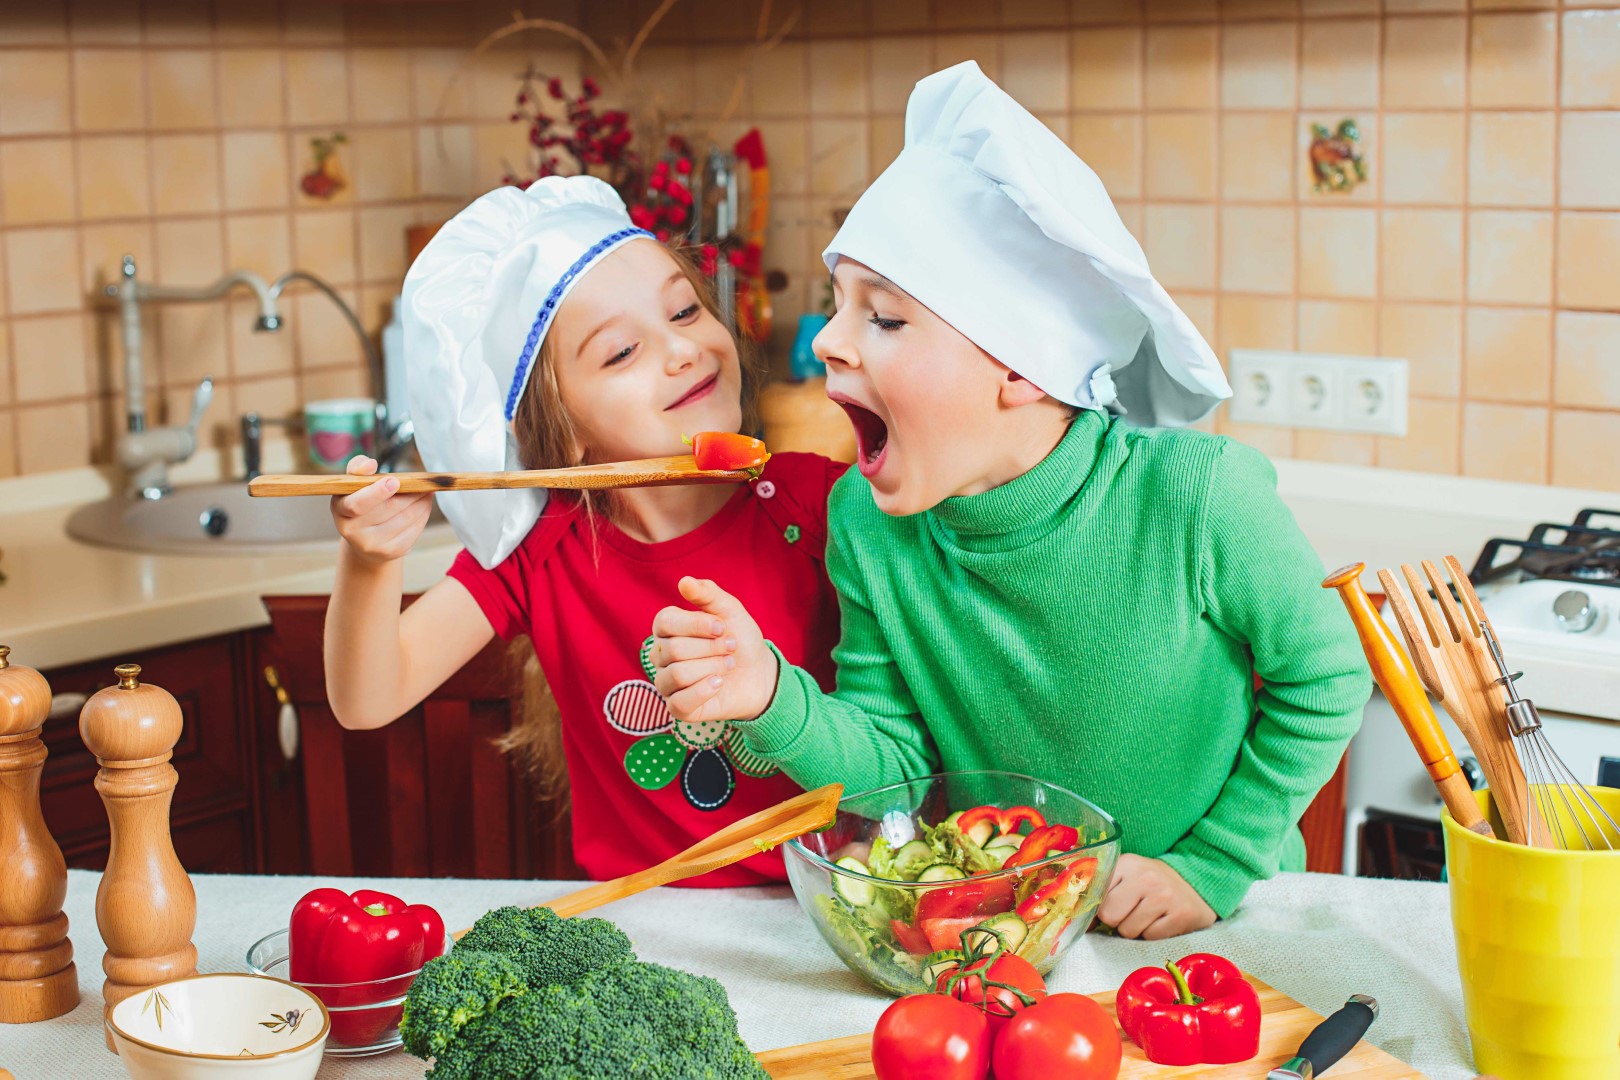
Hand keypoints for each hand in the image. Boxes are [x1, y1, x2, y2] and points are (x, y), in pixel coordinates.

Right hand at [329, 455, 433, 565]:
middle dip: (410, 494)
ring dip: (421, 502)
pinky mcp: (389, 553)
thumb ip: (358, 468)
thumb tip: (370, 464)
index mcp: (341, 509)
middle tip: (422, 483)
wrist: (364, 538)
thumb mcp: (353, 484)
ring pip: (405, 518)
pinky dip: (423, 515)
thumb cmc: (361, 500)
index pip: (358, 504)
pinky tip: (424, 505)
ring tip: (426, 492)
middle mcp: (352, 530)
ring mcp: (371, 545)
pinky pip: (413, 531)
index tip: (394, 481)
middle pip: (389, 509)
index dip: (377, 493)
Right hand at [650, 577, 777, 724]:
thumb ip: (708, 594)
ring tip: (729, 664)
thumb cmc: (740, 639)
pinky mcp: (678, 708)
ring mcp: (667, 683)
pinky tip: (719, 683)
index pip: (664, 622)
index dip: (695, 624)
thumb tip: (684, 581)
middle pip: (674, 650)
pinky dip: (704, 691)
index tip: (721, 626)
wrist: (760, 673)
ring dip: (712, 667)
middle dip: (711, 648)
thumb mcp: (730, 610)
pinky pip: (678, 703)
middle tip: (731, 647)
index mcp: (668, 629)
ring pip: (677, 675)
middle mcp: (661, 656)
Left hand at [1096, 854, 1216, 939]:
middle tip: (1130, 912)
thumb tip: (1080, 921)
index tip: (1107, 908)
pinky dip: (1152, 935)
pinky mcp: (1182, 915)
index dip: (1098, 907)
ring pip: (1128, 931)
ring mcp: (1165, 896)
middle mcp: (1146, 877)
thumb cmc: (1151, 884)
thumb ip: (1101, 892)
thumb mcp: (1126, 876)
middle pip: (1109, 917)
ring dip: (1134, 930)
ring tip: (1146, 916)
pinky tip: (1160, 921)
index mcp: (1127, 863)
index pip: (1096, 896)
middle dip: (1116, 921)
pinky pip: (1150, 938)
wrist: (1195, 886)